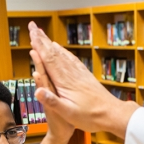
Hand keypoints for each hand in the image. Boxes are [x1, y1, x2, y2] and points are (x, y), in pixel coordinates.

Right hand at [28, 22, 138, 136]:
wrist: (113, 114)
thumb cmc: (91, 116)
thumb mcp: (68, 113)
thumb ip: (52, 102)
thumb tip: (37, 91)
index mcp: (64, 82)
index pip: (48, 60)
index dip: (38, 46)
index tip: (31, 33)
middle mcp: (71, 74)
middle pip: (54, 53)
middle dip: (42, 39)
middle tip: (33, 27)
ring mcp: (79, 74)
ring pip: (62, 54)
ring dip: (51, 44)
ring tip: (43, 35)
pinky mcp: (85, 76)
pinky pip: (72, 60)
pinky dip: (64, 52)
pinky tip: (61, 50)